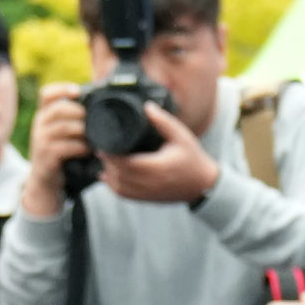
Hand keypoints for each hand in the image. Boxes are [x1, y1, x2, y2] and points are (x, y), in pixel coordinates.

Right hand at [18, 86, 87, 217]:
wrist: (45, 183)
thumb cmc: (61, 155)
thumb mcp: (62, 134)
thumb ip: (74, 119)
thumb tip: (100, 104)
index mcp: (44, 115)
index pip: (46, 94)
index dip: (62, 89)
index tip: (78, 91)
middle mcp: (39, 125)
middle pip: (59, 109)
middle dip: (80, 113)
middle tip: (95, 121)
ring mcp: (40, 141)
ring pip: (64, 127)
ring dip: (84, 131)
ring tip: (95, 137)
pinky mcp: (45, 157)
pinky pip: (65, 147)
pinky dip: (81, 148)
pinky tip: (89, 151)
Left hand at [95, 97, 221, 207]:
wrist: (203, 184)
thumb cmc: (192, 158)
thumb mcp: (181, 135)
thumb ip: (163, 121)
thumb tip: (146, 106)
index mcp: (159, 167)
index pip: (127, 163)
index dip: (111, 154)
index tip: (104, 142)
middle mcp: (152, 183)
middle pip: (119, 175)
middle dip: (107, 161)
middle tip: (100, 147)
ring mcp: (148, 193)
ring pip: (119, 187)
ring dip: (108, 173)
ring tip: (104, 158)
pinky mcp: (147, 198)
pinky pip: (124, 195)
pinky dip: (113, 185)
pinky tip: (107, 174)